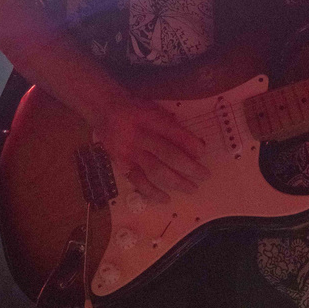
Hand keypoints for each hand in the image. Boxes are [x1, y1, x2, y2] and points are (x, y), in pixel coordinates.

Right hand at [92, 94, 209, 203]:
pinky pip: (138, 181)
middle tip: (204, 175)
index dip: (189, 143)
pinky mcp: (121, 164)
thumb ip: (172, 125)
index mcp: (149, 118)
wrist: (104, 110)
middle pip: (167, 153)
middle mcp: (138, 135)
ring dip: (175, 181)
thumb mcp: (154, 109)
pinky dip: (152, 192)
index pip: (172, 132)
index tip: (203, 153)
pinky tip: (166, 198)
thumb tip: (195, 147)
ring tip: (191, 188)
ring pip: (155, 170)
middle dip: (188, 166)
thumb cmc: (136, 110)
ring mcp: (129, 152)